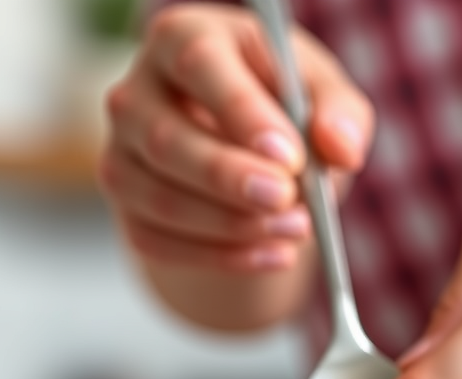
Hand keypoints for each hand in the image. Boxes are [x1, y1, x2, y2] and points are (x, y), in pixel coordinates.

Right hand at [99, 3, 371, 275]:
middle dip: (231, 178)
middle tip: (288, 200)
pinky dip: (222, 257)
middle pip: (167, 140)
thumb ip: (340, 113)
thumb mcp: (320, 95)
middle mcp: (135, 94)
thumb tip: (341, 148)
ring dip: (233, 225)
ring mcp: (120, 156)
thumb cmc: (280, 110)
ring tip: (296, 229)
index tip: (289, 155)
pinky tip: (273, 255)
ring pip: (161, 201)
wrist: (243, 161)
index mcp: (182, 38)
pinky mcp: (126, 211)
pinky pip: (161, 243)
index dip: (241, 112)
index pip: (198, 64)